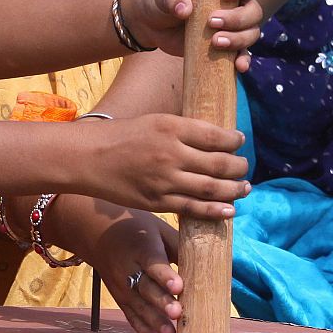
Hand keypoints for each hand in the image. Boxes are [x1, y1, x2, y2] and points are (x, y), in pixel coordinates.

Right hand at [55, 197, 183, 332]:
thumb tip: (207, 260)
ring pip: (138, 304)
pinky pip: (129, 314)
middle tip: (177, 313)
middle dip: (161, 302)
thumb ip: (178, 246)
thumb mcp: (157, 229)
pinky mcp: (119, 296)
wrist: (96, 232)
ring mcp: (121, 284)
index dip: (165, 276)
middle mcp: (128, 268)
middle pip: (145, 287)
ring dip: (153, 321)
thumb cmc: (135, 229)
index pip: (153, 263)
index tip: (179, 287)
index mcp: (141, 248)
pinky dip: (140, 327)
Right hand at [80, 114, 248, 215]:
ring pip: (212, 188)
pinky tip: (229, 210)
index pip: (215, 135)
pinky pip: (194, 209)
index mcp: (170, 127)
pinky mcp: (158, 202)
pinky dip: (216, 210)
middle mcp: (171, 153)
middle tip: (244, 167)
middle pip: (220, 163)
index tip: (240, 141)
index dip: (234, 140)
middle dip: (239, 167)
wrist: (87, 157)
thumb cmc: (120, 136)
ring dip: (234, 189)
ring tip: (245, 188)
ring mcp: (165, 180)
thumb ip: (182, 130)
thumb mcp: (153, 121)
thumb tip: (215, 139)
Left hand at [122, 0, 264, 68]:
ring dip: (239, 39)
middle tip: (211, 22)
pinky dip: (243, 59)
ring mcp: (231, 26)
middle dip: (238, 18)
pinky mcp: (225, 45)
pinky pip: (242, 53)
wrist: (149, 22)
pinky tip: (239, 66)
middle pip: (254, 10)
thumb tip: (185, 10)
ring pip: (251, 32)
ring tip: (215, 42)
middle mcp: (234, 3)